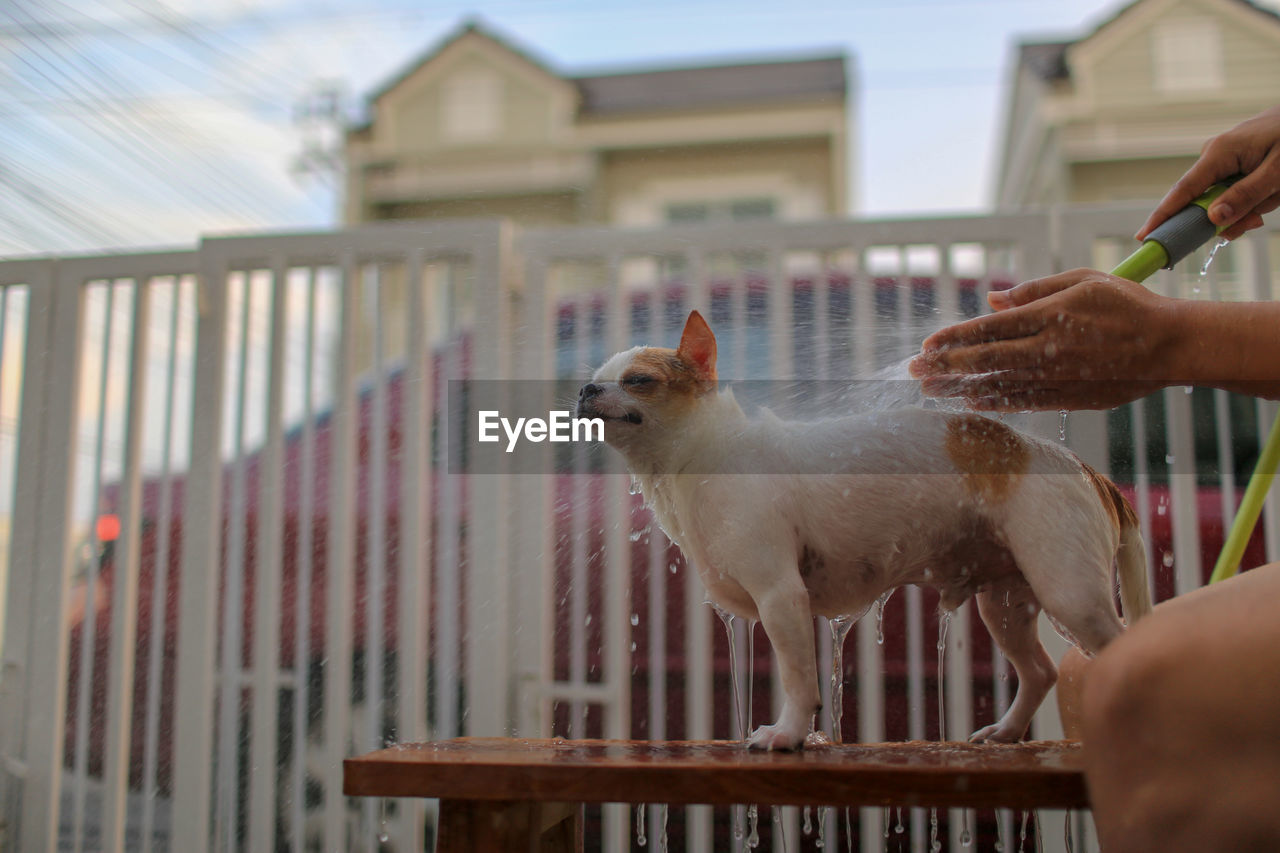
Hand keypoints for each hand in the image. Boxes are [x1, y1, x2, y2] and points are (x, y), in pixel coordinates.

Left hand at [908, 270, 1181, 410]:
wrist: (1170, 346)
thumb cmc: (1128, 305)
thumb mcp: (1082, 281)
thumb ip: (1033, 290)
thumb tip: (992, 301)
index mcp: (1048, 316)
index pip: (987, 329)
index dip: (952, 338)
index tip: (926, 345)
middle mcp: (1047, 350)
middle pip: (983, 361)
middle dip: (943, 366)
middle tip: (912, 372)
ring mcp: (1056, 377)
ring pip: (997, 385)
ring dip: (959, 388)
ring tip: (929, 391)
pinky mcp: (1068, 397)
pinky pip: (1022, 401)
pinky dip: (993, 402)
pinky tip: (970, 403)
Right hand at [1137, 104, 1279, 241]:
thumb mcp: (1278, 173)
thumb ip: (1245, 196)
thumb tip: (1212, 218)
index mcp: (1219, 153)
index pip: (1182, 192)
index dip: (1163, 216)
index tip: (1144, 237)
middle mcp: (1214, 154)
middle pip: (1206, 201)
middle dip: (1232, 215)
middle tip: (1258, 219)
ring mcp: (1224, 157)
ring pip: (1225, 199)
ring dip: (1251, 205)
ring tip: (1275, 194)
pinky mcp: (1235, 160)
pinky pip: (1234, 190)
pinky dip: (1253, 197)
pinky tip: (1271, 190)